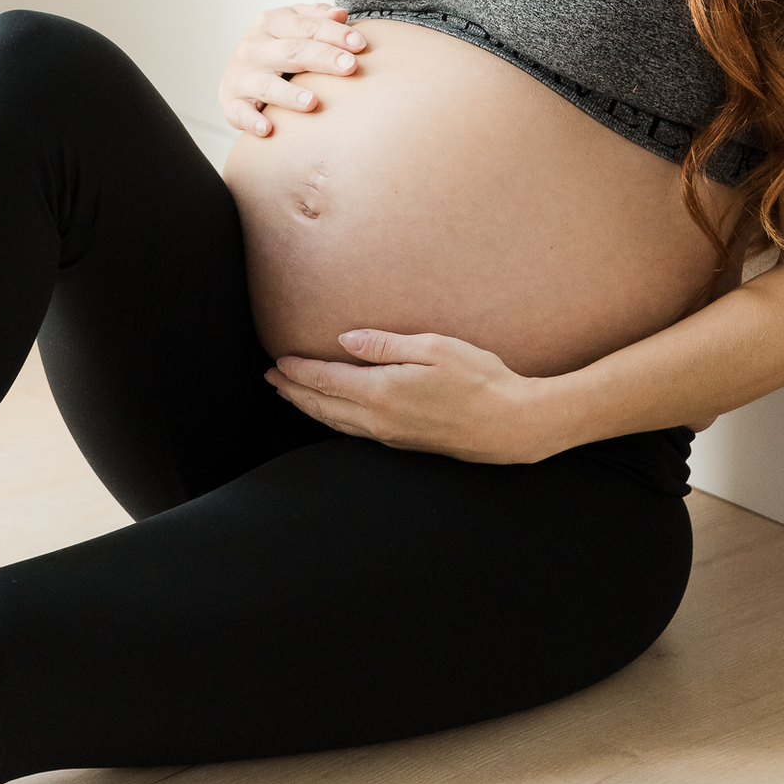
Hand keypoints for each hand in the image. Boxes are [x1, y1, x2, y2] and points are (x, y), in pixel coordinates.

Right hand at [219, 3, 367, 136]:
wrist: (238, 75)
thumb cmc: (276, 48)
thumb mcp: (294, 25)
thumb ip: (317, 17)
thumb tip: (340, 13)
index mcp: (271, 23)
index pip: (306, 26)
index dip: (334, 34)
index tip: (360, 44)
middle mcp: (254, 47)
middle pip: (292, 51)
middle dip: (322, 58)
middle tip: (350, 66)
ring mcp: (241, 76)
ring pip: (267, 85)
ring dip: (289, 95)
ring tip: (313, 102)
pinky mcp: (232, 103)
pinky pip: (241, 113)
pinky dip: (252, 121)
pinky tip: (268, 128)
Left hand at [266, 329, 553, 464]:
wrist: (512, 424)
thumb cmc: (479, 379)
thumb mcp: (433, 348)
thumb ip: (385, 345)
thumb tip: (346, 340)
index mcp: (382, 392)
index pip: (326, 381)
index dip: (298, 371)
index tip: (278, 361)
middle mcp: (380, 420)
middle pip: (323, 406)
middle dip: (293, 391)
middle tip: (271, 379)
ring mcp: (391, 436)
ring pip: (336, 423)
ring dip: (309, 408)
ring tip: (291, 394)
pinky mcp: (404, 444)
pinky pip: (354, 432)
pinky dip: (332, 420)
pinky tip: (332, 413)